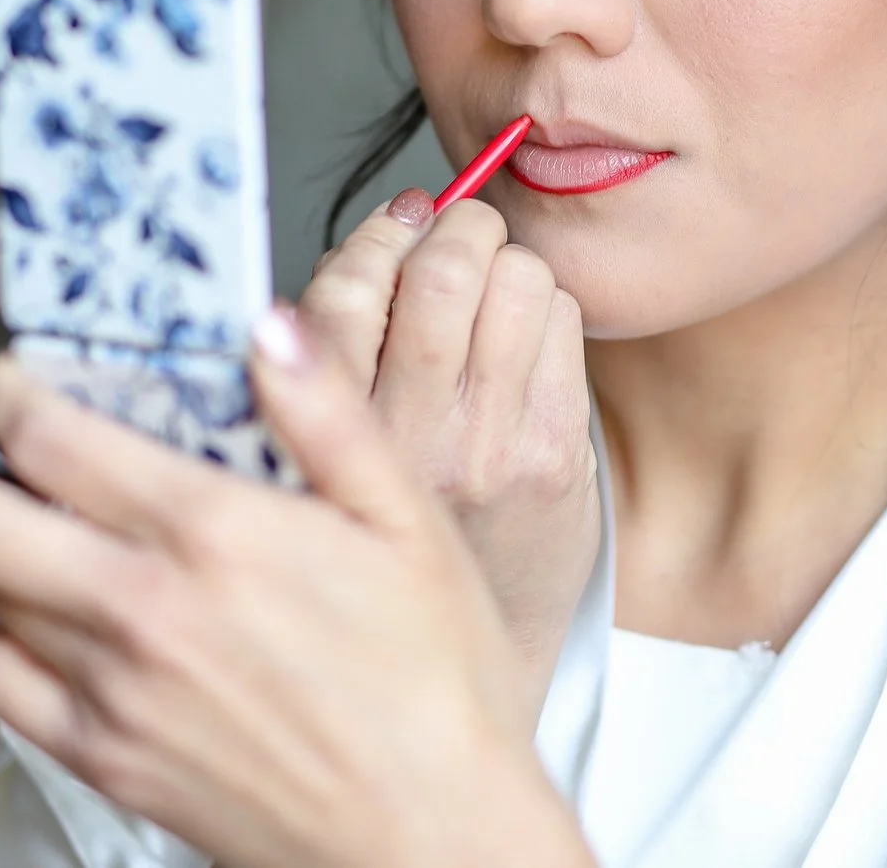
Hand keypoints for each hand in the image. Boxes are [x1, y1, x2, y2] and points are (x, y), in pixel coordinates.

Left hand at [0, 323, 594, 867]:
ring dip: (9, 556)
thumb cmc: (438, 689)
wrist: (427, 835)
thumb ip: (330, 412)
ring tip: (68, 543)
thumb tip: (272, 328)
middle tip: (23, 459)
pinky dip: (15, 650)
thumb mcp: (411, 521)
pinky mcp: (105, 760)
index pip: (45, 437)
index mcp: (214, 531)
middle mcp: (143, 608)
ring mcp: (113, 691)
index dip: (11, 391)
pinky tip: (76, 634)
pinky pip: (0, 689)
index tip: (22, 380)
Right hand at [297, 190, 598, 707]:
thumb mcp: (321, 455)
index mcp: (326, 439)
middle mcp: (409, 445)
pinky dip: (548, 304)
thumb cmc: (388, 545)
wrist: (468, 661)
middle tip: (455, 233)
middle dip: (454, 229)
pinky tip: (528, 331)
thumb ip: (329, 356)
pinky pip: (564, 321)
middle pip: (442, 273)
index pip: (344, 292)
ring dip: (506, 258)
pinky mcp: (559, 453)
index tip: (395, 226)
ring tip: (492, 279)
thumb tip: (385, 230)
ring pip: (515, 281)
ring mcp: (492, 448)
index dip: (377, 238)